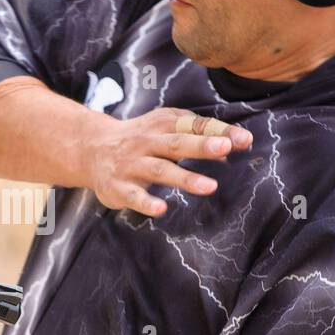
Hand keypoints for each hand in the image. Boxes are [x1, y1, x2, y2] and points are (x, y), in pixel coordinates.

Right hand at [81, 107, 252, 217]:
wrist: (90, 149)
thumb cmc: (140, 139)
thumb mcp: (166, 128)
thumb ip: (196, 135)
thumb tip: (229, 148)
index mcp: (163, 125)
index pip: (194, 126)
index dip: (219, 131)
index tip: (243, 140)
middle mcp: (148, 142)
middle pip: (178, 143)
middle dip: (201, 145)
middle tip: (226, 147)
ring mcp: (132, 165)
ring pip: (161, 170)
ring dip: (185, 178)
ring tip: (209, 186)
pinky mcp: (119, 186)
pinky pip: (134, 195)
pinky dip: (147, 203)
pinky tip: (161, 209)